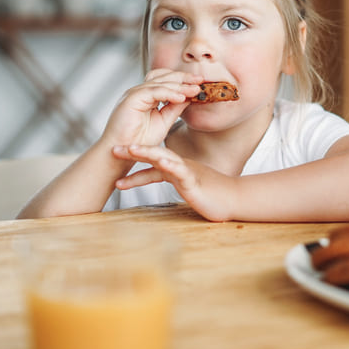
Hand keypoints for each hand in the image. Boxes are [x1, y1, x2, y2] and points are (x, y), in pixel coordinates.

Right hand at [101, 69, 202, 147]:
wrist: (121, 153)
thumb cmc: (139, 140)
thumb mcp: (164, 121)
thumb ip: (175, 108)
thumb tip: (189, 97)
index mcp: (147, 95)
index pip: (166, 80)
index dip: (183, 80)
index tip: (200, 82)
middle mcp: (140, 91)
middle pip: (164, 76)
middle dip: (184, 78)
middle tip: (201, 79)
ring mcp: (134, 93)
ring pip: (160, 83)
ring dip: (180, 86)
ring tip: (195, 89)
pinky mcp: (131, 99)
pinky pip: (153, 92)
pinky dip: (169, 93)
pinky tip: (181, 97)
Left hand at [112, 144, 234, 221]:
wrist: (236, 200)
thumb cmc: (214, 196)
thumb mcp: (189, 189)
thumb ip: (177, 184)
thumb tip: (165, 183)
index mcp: (177, 170)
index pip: (151, 165)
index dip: (134, 161)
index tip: (116, 160)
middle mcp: (180, 168)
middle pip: (153, 156)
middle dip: (133, 153)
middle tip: (113, 149)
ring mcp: (187, 173)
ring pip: (165, 159)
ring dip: (147, 153)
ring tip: (131, 149)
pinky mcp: (195, 182)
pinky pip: (182, 172)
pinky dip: (170, 166)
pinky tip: (160, 163)